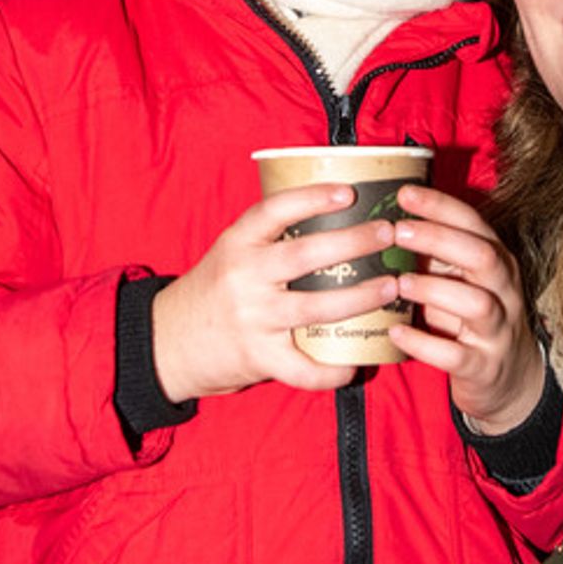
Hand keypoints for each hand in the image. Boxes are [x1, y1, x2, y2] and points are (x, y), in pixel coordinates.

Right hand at [152, 184, 402, 400]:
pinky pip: (302, 368)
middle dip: (354, 243)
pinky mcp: (258, 357)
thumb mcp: (232, 252)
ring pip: (316, 307)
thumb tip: (335, 212)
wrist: (171, 342)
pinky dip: (331, 371)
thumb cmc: (215, 290)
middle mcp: (244, 277)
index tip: (347, 192)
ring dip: (360, 297)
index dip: (311, 199)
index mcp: (237, 243)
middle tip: (387, 233)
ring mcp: (253, 318)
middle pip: (306, 255)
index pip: (274, 211)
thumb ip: (271, 237)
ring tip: (391, 285)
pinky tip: (355, 364)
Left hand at [387, 183, 544, 433]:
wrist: (509, 378)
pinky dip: (424, 343)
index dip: (441, 206)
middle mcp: (504, 290)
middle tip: (396, 231)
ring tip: (398, 282)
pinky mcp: (484, 366)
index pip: (474, 223)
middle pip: (483, 256)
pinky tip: (396, 332)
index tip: (404, 193)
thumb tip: (384, 220)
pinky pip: (457, 355)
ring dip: (434, 289)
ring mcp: (498, 330)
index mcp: (496, 261)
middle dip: (439, 238)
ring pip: (477, 304)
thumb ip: (434, 254)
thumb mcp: (461, 279)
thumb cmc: (470, 318)